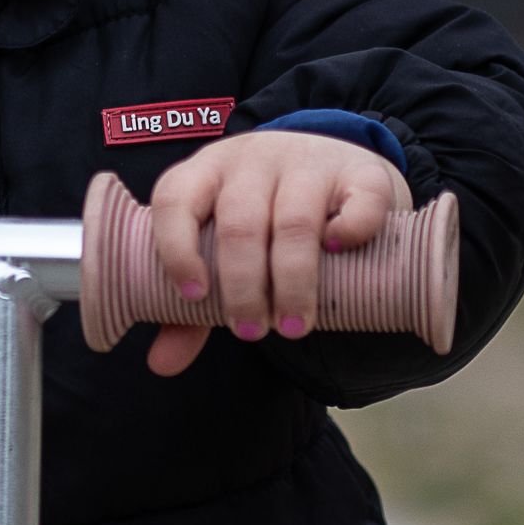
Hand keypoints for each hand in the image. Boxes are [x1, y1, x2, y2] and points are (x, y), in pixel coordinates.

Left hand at [142, 129, 410, 375]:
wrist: (335, 170)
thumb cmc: (263, 220)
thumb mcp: (221, 250)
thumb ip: (190, 308)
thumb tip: (162, 363)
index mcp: (205, 173)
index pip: (175, 199)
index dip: (177, 248)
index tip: (193, 295)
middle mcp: (253, 161)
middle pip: (240, 222)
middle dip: (243, 286)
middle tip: (251, 332)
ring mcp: (309, 163)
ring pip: (295, 221)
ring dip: (292, 281)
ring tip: (292, 326)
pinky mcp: (361, 173)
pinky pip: (359, 201)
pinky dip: (351, 231)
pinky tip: (339, 255)